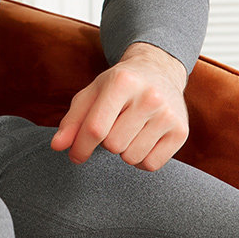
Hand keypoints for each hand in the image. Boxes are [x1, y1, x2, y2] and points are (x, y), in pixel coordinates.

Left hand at [50, 42, 188, 171]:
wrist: (158, 71)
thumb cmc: (118, 85)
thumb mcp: (92, 93)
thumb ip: (72, 120)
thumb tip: (57, 146)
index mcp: (121, 81)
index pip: (95, 128)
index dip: (80, 147)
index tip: (75, 155)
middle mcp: (149, 96)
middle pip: (113, 145)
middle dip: (106, 142)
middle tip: (114, 125)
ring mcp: (168, 114)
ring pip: (131, 157)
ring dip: (123, 151)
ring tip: (129, 130)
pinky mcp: (181, 131)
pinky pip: (151, 165)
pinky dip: (141, 159)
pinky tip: (143, 139)